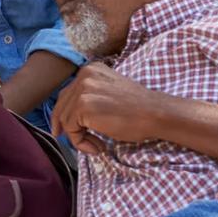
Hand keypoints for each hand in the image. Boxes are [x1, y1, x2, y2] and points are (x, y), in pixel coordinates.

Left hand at [51, 61, 165, 155]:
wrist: (155, 113)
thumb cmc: (139, 109)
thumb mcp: (110, 93)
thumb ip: (91, 96)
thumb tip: (73, 116)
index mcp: (91, 70)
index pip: (68, 94)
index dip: (65, 113)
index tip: (63, 129)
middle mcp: (84, 75)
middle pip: (62, 105)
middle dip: (65, 126)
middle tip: (70, 140)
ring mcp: (82, 90)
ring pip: (65, 119)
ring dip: (78, 137)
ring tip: (96, 145)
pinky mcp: (83, 106)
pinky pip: (71, 130)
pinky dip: (80, 142)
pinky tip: (98, 146)